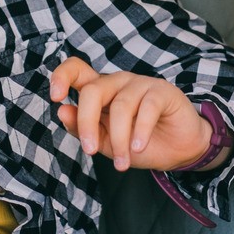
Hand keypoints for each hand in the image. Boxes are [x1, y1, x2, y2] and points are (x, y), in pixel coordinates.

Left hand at [50, 57, 223, 172]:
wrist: (177, 151)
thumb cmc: (138, 143)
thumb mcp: (105, 142)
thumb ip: (83, 128)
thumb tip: (62, 111)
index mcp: (100, 90)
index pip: (76, 70)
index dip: (62, 77)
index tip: (55, 97)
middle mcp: (117, 82)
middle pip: (93, 90)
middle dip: (87, 122)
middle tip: (90, 151)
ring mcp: (140, 84)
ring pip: (120, 105)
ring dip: (119, 139)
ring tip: (123, 163)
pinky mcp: (162, 91)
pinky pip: (147, 107)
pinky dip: (140, 131)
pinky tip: (139, 148)